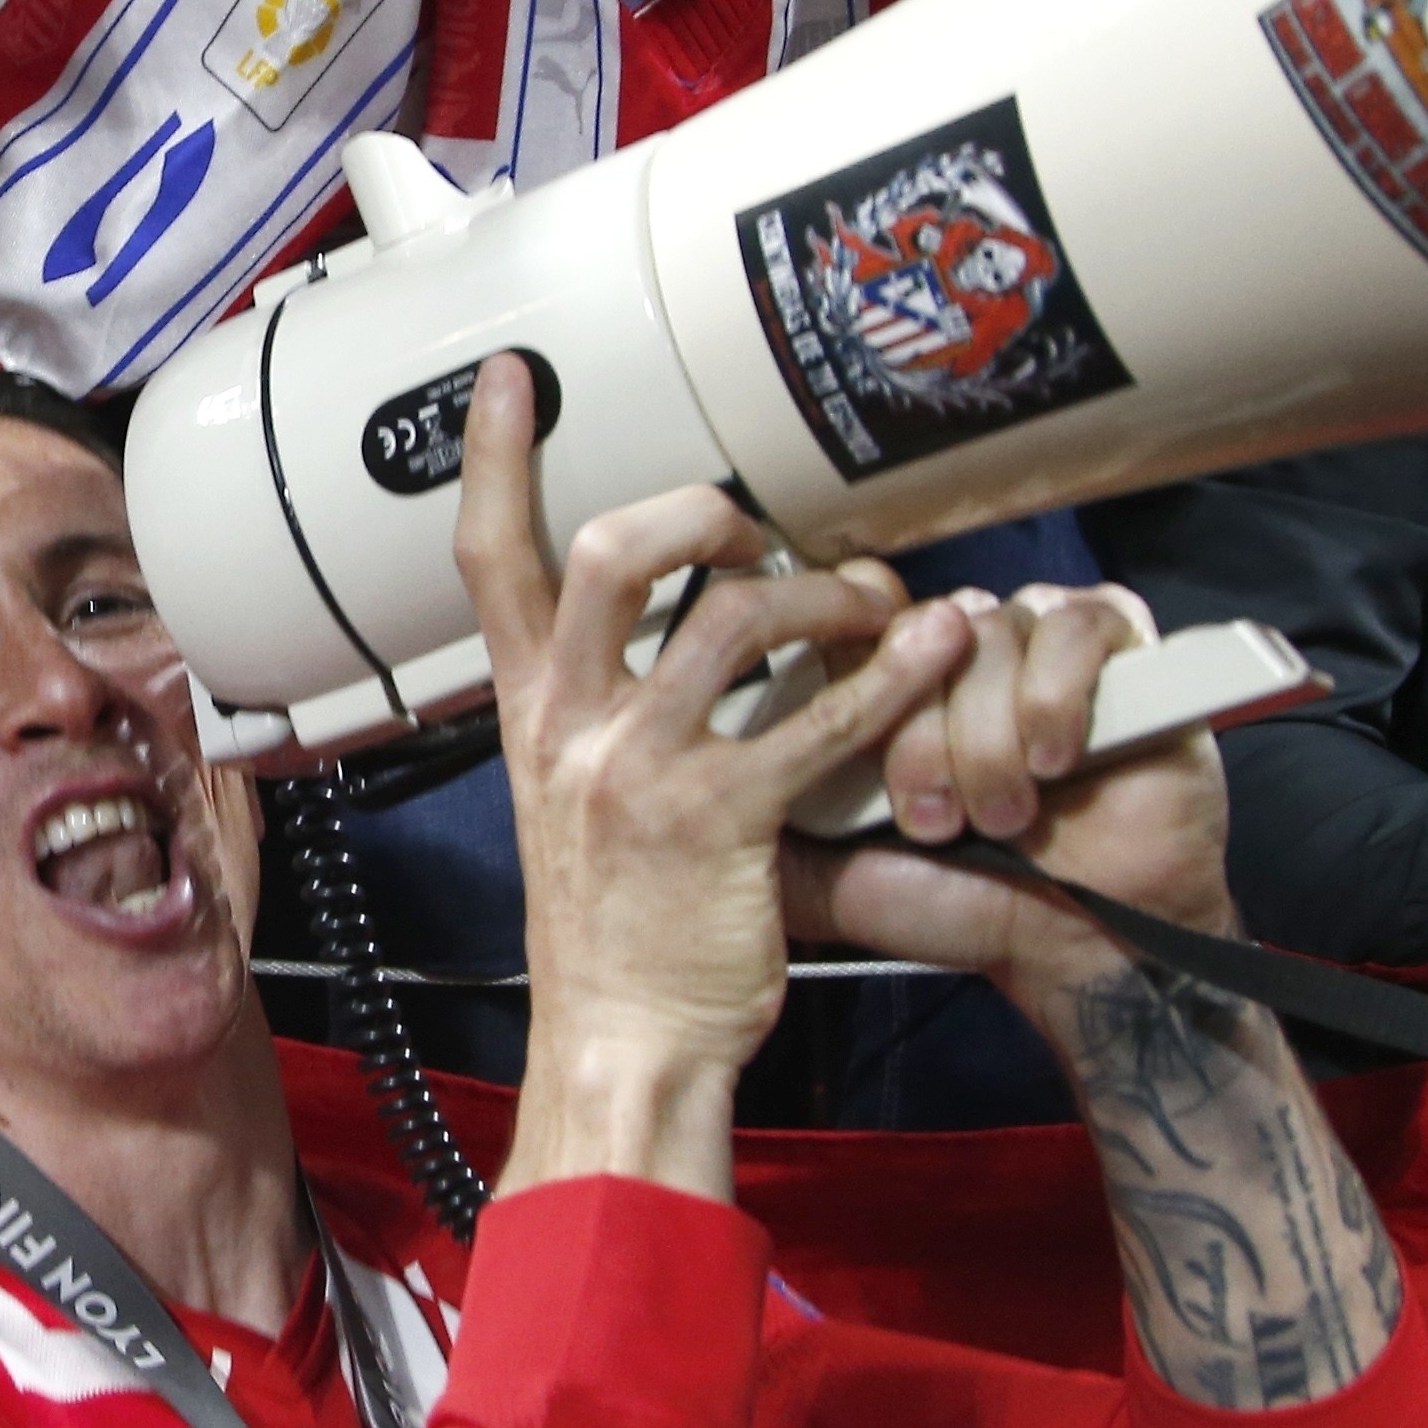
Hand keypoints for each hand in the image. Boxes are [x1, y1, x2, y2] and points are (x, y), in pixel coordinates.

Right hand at [455, 358, 967, 1169]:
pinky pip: (818, 718)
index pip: (489, 563)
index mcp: (531, 718)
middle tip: (765, 529)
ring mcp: (644, 773)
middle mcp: (574, 730)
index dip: (496, 459)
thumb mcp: (567, 806)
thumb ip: (595, 716)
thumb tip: (656, 637)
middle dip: (706, 512)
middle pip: (617, 554)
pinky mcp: (723, 823)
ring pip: (736, 618)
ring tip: (879, 601)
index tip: (514, 380)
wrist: (623, 1046)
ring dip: (827, 591)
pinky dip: (893, 672)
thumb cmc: (611, 934)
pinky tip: (937, 647)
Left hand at [789, 583, 1227, 1000]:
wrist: (1076, 947)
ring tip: (999, 816)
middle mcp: (961, 650)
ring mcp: (1038, 638)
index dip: (850, 658)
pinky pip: (1072, 629)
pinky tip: (1057, 764)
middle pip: (914, 627)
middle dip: (916, 734)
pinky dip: (1056, 702)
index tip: (853, 742)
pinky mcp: (1117, 643)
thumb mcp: (827, 869)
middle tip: (930, 819)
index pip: (852, 612)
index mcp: (893, 682)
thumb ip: (758, 812)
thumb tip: (682, 765)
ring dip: (986, 740)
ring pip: (988, 634)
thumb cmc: (961, 905)